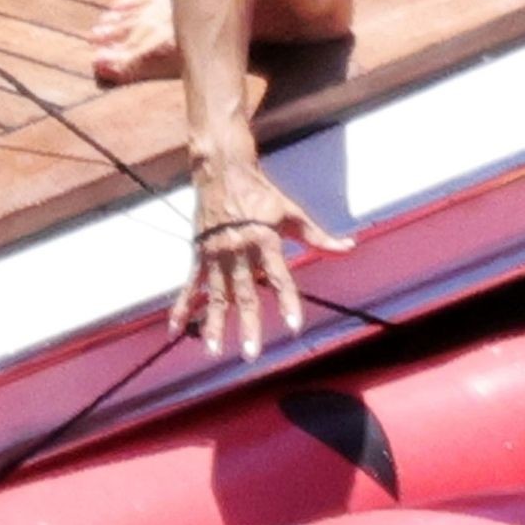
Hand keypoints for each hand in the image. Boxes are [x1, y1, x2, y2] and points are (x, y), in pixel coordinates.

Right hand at [171, 160, 353, 360]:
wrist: (223, 171)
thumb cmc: (261, 193)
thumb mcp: (292, 212)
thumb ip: (318, 236)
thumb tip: (349, 247)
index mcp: (264, 239)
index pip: (279, 277)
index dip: (288, 302)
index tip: (293, 326)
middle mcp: (238, 250)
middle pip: (245, 294)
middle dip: (248, 324)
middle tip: (251, 353)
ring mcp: (215, 254)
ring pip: (216, 296)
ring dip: (214, 324)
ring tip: (214, 350)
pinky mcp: (198, 255)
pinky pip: (190, 286)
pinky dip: (182, 307)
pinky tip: (175, 329)